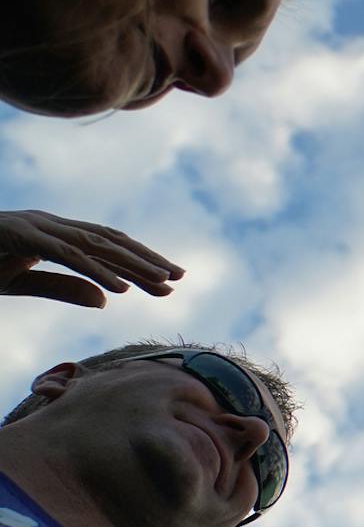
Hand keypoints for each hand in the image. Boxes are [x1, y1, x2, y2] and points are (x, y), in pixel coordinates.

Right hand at [0, 209, 181, 306]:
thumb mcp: (20, 282)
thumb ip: (60, 288)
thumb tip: (104, 301)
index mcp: (51, 232)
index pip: (104, 245)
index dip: (139, 261)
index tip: (170, 279)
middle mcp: (48, 224)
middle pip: (108, 240)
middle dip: (146, 258)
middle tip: (180, 276)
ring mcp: (35, 226)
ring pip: (95, 244)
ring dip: (132, 263)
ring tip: (162, 280)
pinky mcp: (20, 236)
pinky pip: (67, 255)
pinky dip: (97, 271)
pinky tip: (122, 289)